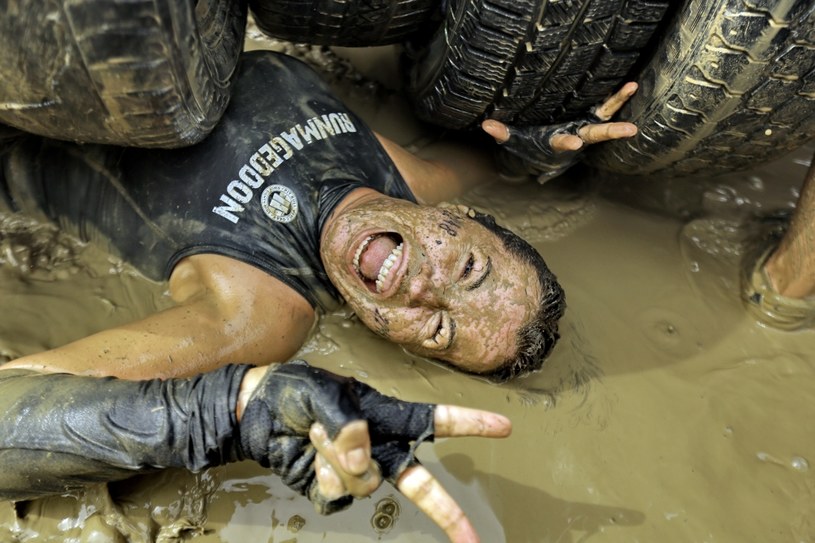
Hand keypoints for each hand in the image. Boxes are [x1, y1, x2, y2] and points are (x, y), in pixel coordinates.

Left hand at [309, 405, 509, 541]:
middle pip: (420, 484)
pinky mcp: (332, 490)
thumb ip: (346, 423)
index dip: (470, 424)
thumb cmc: (293, 392)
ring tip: (316, 434)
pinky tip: (308, 457)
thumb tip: (363, 461)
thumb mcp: (319, 392)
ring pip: (365, 485)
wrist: (253, 415)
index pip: (434, 421)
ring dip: (337, 461)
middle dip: (447, 513)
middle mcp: (379, 448)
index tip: (504, 427)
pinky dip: (320, 479)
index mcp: (385, 416)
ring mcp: (357, 472)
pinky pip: (337, 498)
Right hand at [481, 82, 637, 180]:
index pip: (562, 142)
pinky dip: (617, 97)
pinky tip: (630, 85)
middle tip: (629, 130)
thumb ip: (502, 133)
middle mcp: (575, 135)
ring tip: (633, 86)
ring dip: (619, 103)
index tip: (574, 142)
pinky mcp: (590, 116)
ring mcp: (585, 126)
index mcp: (556, 142)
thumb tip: (486, 126)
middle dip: (611, 132)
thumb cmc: (528, 145)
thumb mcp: (514, 140)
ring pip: (604, 116)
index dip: (567, 142)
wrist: (546, 155)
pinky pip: (605, 106)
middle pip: (594, 134)